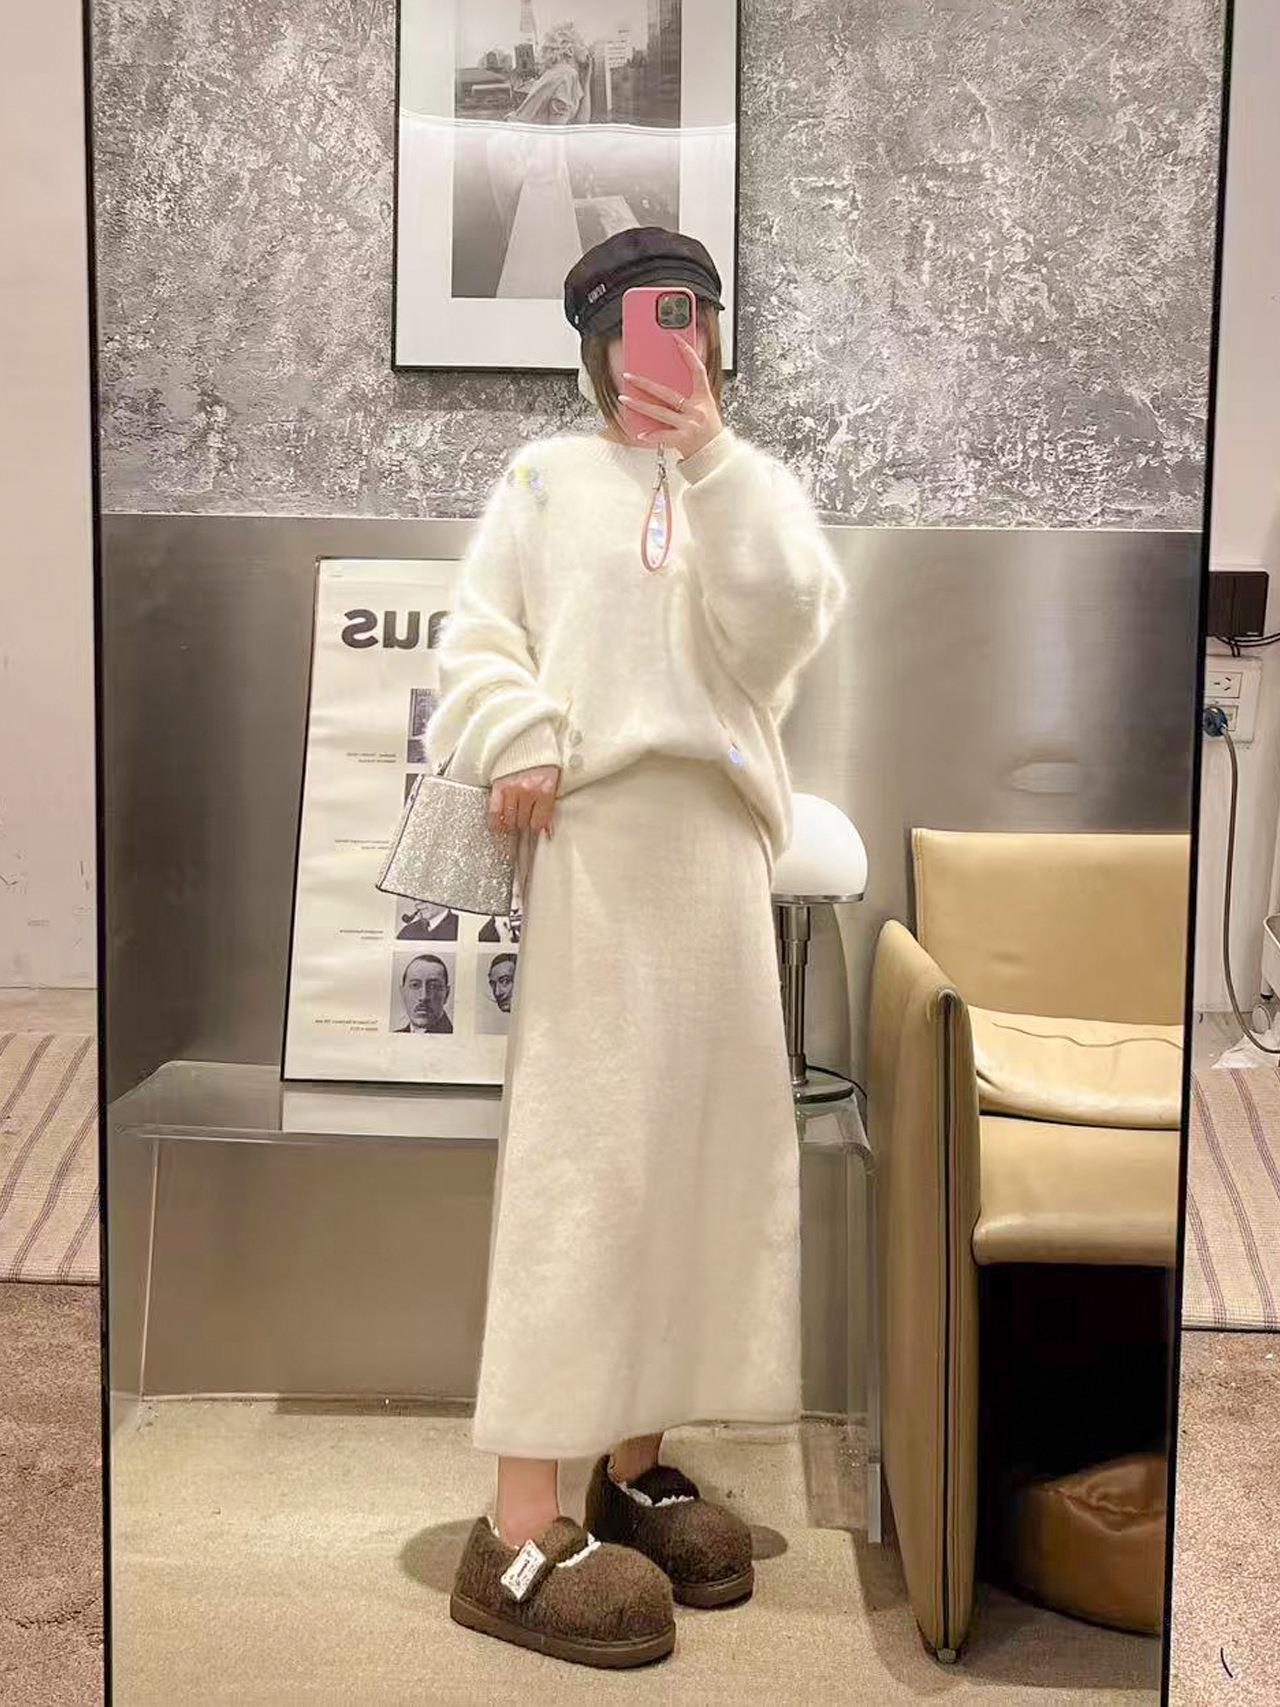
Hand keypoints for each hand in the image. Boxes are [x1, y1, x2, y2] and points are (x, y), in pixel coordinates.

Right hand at [489, 764, 559, 837]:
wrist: (531, 741)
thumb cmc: (544, 762)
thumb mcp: (554, 783)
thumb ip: (549, 807)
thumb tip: (546, 830)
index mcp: (545, 791)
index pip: (538, 823)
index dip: (536, 829)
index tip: (535, 832)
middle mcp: (527, 792)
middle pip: (523, 822)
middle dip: (524, 825)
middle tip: (524, 825)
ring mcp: (511, 789)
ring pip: (509, 820)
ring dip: (512, 824)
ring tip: (513, 824)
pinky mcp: (498, 786)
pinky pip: (494, 810)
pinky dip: (495, 821)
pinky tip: (498, 826)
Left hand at [619, 337, 722, 460]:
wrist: (714, 454)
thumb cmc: (708, 431)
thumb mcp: (706, 407)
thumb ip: (691, 394)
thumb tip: (670, 379)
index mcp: (703, 398)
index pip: (697, 371)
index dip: (688, 354)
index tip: (676, 340)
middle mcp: (696, 410)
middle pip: (667, 392)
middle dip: (645, 383)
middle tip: (629, 376)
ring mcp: (689, 425)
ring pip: (659, 412)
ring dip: (639, 405)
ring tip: (624, 399)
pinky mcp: (682, 440)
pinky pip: (662, 436)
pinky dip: (650, 435)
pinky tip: (639, 432)